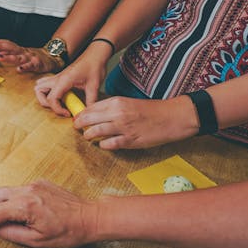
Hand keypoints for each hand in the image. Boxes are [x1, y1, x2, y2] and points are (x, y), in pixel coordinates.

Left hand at [0, 39, 61, 72]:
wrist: (53, 57)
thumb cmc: (36, 57)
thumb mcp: (23, 53)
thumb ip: (13, 53)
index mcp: (20, 50)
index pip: (9, 44)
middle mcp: (24, 52)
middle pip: (11, 48)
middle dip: (0, 46)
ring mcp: (30, 58)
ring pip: (18, 57)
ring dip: (8, 56)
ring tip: (0, 56)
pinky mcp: (37, 64)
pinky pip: (30, 66)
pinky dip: (25, 68)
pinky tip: (19, 69)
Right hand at [0, 180, 96, 247]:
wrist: (90, 217)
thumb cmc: (67, 232)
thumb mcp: (38, 241)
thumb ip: (11, 234)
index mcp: (24, 207)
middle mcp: (26, 191)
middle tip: (5, 225)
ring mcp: (33, 184)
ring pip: (5, 192)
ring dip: (5, 205)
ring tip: (22, 220)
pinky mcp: (39, 182)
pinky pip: (19, 190)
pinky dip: (18, 201)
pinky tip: (35, 213)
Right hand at [34, 47, 109, 116]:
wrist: (96, 54)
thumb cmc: (94, 66)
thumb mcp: (94, 86)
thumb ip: (90, 101)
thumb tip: (87, 114)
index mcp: (63, 80)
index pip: (51, 98)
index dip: (57, 110)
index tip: (68, 113)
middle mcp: (57, 78)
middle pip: (38, 91)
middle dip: (45, 103)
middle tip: (59, 108)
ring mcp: (57, 77)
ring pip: (39, 87)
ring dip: (44, 96)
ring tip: (58, 102)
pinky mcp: (60, 77)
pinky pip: (47, 84)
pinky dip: (49, 92)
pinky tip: (62, 96)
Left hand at [75, 95, 198, 148]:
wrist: (171, 117)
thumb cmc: (150, 110)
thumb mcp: (128, 102)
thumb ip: (112, 107)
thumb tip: (95, 114)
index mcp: (117, 102)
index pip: (91, 107)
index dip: (82, 114)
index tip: (77, 118)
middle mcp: (118, 113)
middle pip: (89, 119)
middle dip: (80, 124)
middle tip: (77, 127)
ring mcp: (123, 127)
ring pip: (96, 132)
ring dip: (89, 135)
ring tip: (87, 136)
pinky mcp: (130, 140)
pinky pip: (109, 144)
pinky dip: (103, 145)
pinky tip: (103, 144)